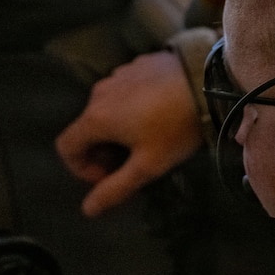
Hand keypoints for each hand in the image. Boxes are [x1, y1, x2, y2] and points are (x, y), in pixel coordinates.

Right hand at [55, 50, 205, 217]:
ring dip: (116, 129)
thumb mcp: (147, 166)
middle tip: (132, 162)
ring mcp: (118, 74)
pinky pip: (122, 92)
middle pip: (86, 129)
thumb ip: (115, 189)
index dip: (81, 168)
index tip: (110, 175)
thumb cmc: (175, 128)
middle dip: (102, 151)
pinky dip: (129, 108)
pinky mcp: (137, 64)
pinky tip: (157, 114)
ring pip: (105, 109)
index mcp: (95, 118)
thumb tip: (87, 210)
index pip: (66, 147)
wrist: (208, 84)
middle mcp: (99, 93)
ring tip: (148, 138)